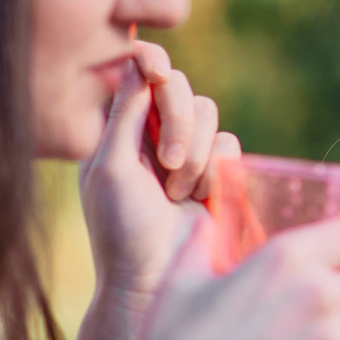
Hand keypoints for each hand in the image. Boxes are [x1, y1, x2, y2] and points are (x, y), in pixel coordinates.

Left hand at [81, 43, 238, 299]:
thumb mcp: (110, 167)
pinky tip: (199, 202)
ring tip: (178, 194)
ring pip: (208, 114)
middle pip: (179, 86)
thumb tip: (140, 59)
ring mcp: (186, 150)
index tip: (157, 72)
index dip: (150, 62)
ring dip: (197, 155)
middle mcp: (150, 133)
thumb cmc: (121, 228)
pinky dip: (216, 172)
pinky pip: (229, 143)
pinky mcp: (218, 170)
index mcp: (114, 128)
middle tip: (168, 164)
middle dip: (179, 123)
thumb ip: (124, 112)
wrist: (156, 280)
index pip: (136, 72)